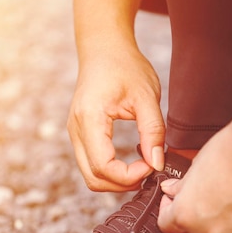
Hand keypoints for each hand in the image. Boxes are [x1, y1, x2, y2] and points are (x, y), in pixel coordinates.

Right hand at [67, 41, 164, 190]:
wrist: (104, 48)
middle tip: (150, 172)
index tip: (153, 166)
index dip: (129, 176)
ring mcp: (74, 133)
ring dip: (116, 181)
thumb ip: (153, 132)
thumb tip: (157, 164)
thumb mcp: (146, 97)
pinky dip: (111, 172)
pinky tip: (132, 162)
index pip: (103, 166)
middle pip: (93, 178)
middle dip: (123, 185)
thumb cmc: (125, 66)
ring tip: (143, 169)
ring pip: (91, 176)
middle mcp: (75, 129)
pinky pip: (91, 164)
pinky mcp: (79, 135)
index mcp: (89, 118)